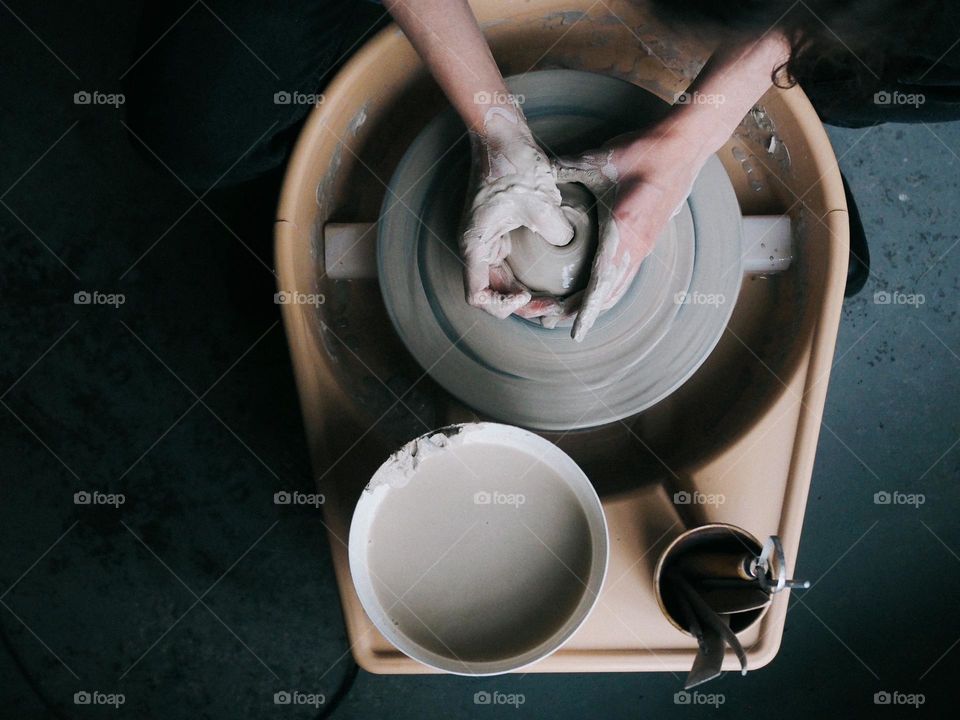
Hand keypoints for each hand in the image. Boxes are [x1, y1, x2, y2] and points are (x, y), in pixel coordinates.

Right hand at [461, 118, 573, 318]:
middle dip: (521, 304)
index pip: (477, 295)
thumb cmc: (512, 164)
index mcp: (476, 244)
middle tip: (552, 307)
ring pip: (501, 281)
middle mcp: (477, 246)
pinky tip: (549, 277)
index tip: (527, 295)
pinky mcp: (499, 231)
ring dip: (524, 293)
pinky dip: (526, 277)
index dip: (501, 304)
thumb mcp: (541, 202)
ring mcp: (488, 239)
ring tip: (553, 299)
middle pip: (491, 293)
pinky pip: (510, 265)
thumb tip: (567, 246)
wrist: (502, 134)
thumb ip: (556, 232)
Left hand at [554, 128, 705, 340]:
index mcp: (624, 233)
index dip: (586, 311)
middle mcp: (636, 248)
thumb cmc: (646, 152)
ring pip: (615, 288)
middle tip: (546, 320)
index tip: (574, 333)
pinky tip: (588, 290)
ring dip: (590, 304)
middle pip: (606, 295)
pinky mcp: (644, 241)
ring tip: (561, 312)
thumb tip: (536, 175)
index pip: (602, 283)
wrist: (684, 146)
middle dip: (576, 312)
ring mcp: (642, 247)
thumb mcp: (601, 160)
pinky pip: (623, 276)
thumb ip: (566, 170)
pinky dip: (604, 291)